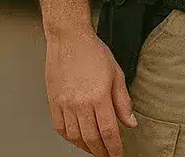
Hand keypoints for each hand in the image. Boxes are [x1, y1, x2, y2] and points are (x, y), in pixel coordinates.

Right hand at [45, 29, 137, 156]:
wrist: (69, 40)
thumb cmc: (94, 53)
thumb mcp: (117, 75)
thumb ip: (123, 102)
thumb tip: (131, 123)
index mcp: (99, 97)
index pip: (109, 131)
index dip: (114, 147)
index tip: (118, 155)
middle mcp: (80, 104)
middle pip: (91, 138)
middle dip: (101, 151)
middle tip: (107, 156)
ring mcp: (65, 104)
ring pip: (75, 136)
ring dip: (86, 147)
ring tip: (95, 149)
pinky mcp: (53, 102)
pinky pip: (60, 128)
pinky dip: (70, 138)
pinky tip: (77, 139)